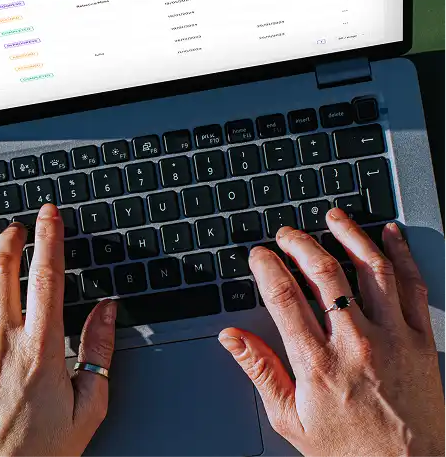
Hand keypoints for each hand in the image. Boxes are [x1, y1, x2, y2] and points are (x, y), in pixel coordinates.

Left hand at [0, 204, 116, 456]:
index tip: (50, 216)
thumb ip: (99, 353)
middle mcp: (0, 342)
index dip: (49, 238)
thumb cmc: (41, 451)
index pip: (46, 277)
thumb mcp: (89, 407)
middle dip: (10, 237)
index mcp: (39, 349)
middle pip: (1, 270)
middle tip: (17, 225)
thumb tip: (107, 311)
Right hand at [220, 209, 445, 455]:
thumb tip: (231, 338)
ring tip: (333, 217)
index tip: (259, 255)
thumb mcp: (290, 420)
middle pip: (325, 273)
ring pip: (371, 269)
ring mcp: (392, 337)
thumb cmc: (349, 450)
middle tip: (287, 234)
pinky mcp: (419, 339)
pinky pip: (412, 285)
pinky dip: (401, 255)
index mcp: (317, 363)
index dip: (267, 267)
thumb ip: (260, 371)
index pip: (284, 297)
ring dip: (350, 235)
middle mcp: (355, 343)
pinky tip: (388, 236)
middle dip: (300, 243)